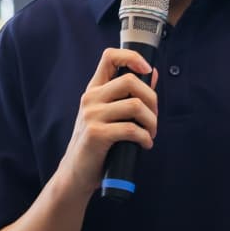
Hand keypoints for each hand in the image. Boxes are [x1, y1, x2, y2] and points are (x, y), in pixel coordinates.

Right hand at [59, 48, 158, 195]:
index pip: (109, 57)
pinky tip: (144, 144)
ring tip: (150, 134)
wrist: (76, 173)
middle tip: (153, 118)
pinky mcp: (96, 134)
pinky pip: (131, 129)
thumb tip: (152, 73)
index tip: (147, 70)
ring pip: (135, 105)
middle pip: (130, 81)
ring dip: (151, 122)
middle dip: (152, 99)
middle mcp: (90, 98)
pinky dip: (145, 137)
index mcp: (94, 90)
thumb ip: (129, 94)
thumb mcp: (109, 115)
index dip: (132, 57)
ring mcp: (91, 115)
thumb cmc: (96, 145)